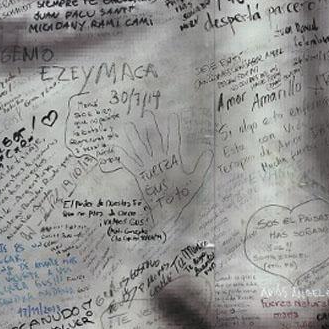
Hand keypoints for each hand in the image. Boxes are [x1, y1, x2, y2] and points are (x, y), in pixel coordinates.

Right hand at [112, 112, 212, 230]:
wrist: (170, 215)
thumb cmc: (183, 198)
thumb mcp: (195, 181)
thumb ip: (201, 167)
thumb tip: (210, 152)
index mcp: (174, 160)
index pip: (173, 140)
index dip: (173, 129)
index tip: (172, 115)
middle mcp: (160, 160)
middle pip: (156, 140)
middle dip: (152, 127)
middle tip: (148, 113)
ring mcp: (149, 167)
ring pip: (142, 149)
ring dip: (136, 138)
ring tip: (129, 125)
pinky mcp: (141, 177)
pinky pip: (131, 165)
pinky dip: (125, 157)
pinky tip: (118, 149)